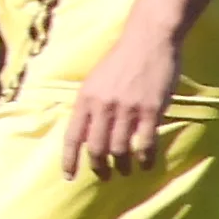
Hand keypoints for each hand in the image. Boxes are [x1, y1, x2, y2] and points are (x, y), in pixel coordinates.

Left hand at [63, 32, 181, 178]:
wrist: (147, 41)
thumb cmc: (120, 60)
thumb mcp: (94, 81)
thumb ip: (89, 105)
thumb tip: (84, 132)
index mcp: (85, 99)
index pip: (73, 136)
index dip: (70, 159)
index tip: (69, 176)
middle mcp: (103, 106)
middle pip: (96, 148)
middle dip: (99, 166)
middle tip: (104, 176)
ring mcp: (127, 110)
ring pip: (120, 149)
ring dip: (123, 165)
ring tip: (126, 171)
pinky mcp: (150, 111)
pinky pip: (145, 143)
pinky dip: (145, 158)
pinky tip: (146, 164)